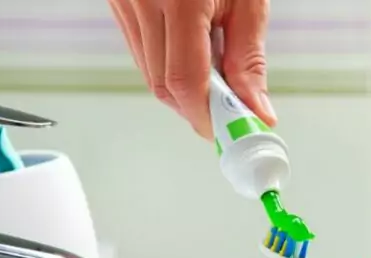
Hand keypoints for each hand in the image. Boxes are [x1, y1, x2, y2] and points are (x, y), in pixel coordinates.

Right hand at [107, 0, 276, 138]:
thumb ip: (249, 56)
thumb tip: (254, 107)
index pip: (185, 81)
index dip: (208, 117)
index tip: (233, 132)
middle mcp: (142, 1)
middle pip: (163, 86)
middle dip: (198, 108)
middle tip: (230, 112)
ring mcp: (123, 2)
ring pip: (150, 73)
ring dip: (184, 90)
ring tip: (216, 73)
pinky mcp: (117, 3)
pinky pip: (141, 52)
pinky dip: (168, 67)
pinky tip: (192, 54)